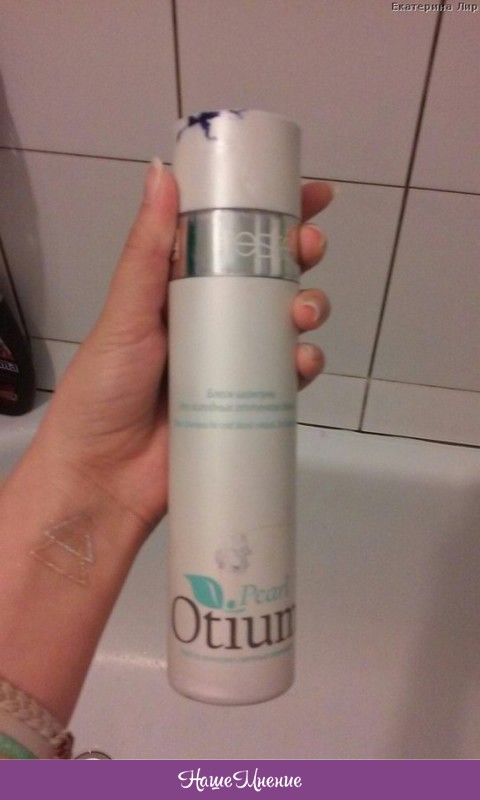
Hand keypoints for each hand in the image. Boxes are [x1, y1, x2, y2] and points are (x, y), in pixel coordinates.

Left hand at [37, 160, 332, 538]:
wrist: (104, 479)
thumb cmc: (105, 390)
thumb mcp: (125, 315)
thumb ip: (147, 252)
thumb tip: (161, 171)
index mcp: (178, 291)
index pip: (229, 239)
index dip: (271, 214)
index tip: (312, 193)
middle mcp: (210, 320)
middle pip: (269, 276)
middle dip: (300, 254)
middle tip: (312, 245)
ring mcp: (232, 362)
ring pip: (285, 323)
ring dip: (307, 306)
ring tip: (303, 312)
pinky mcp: (248, 404)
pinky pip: (287, 376)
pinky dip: (303, 363)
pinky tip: (302, 361)